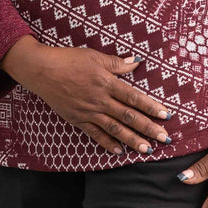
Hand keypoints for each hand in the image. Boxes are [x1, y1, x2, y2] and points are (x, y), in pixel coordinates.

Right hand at [0, 36, 172, 155]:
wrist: (42, 71)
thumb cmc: (69, 59)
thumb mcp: (95, 56)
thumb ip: (117, 63)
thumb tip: (136, 62)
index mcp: (106, 82)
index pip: (133, 97)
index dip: (150, 107)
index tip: (165, 115)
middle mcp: (100, 100)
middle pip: (128, 116)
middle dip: (147, 128)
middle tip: (164, 138)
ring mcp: (88, 112)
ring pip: (114, 129)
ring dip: (132, 140)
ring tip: (147, 150)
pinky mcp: (78, 120)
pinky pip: (95, 134)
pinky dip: (108, 143)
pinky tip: (119, 151)